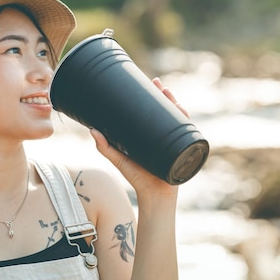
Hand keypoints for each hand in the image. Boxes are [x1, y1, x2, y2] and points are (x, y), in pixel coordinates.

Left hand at [89, 77, 184, 195]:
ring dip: (175, 104)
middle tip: (158, 84)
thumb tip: (92, 130)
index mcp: (151, 134)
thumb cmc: (137, 179)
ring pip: (178, 118)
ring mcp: (175, 142)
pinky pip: (187, 133)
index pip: (154, 111)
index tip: (149, 82)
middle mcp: (164, 135)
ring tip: (168, 93)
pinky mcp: (181, 150)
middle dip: (165, 96)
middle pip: (167, 111)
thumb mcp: (120, 159)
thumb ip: (105, 147)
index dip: (153, 96)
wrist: (154, 197)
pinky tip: (183, 111)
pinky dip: (186, 120)